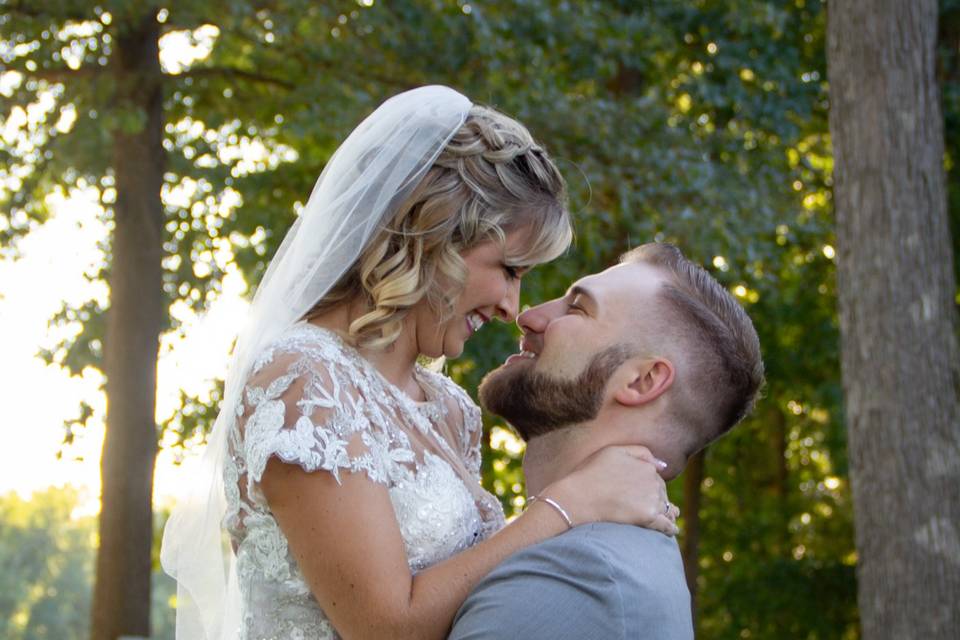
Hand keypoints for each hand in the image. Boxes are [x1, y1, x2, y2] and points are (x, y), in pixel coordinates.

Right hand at [541, 445, 678, 535]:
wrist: (578, 497)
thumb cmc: (590, 473)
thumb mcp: (613, 451)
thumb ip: (640, 452)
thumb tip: (663, 465)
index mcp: (646, 466)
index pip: (655, 477)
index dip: (650, 485)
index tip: (645, 493)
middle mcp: (653, 481)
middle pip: (662, 492)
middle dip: (660, 499)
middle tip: (653, 507)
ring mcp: (652, 499)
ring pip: (667, 508)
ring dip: (668, 513)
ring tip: (669, 520)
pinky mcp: (649, 516)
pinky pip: (666, 525)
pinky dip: (670, 528)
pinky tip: (671, 531)